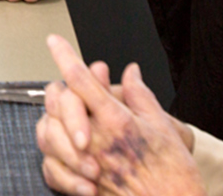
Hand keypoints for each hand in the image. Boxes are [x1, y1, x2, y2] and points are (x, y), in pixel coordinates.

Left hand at [40, 35, 203, 195]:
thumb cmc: (174, 175)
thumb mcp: (162, 127)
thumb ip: (141, 95)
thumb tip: (131, 72)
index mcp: (117, 121)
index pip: (82, 79)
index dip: (65, 55)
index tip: (54, 41)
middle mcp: (97, 141)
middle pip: (59, 103)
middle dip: (57, 89)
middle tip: (65, 85)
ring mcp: (86, 164)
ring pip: (48, 133)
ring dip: (51, 120)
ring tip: (62, 115)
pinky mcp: (82, 187)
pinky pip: (51, 168)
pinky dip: (52, 156)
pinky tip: (62, 151)